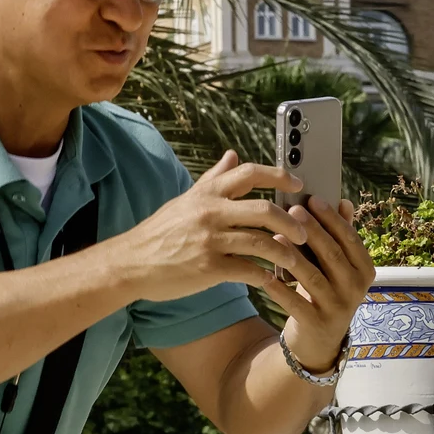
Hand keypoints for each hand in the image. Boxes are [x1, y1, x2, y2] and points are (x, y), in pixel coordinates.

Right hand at [110, 150, 312, 300]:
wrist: (129, 264)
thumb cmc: (161, 232)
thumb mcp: (186, 200)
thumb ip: (213, 179)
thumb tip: (232, 155)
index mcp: (207, 194)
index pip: (249, 173)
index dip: (279, 175)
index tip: (299, 184)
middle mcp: (210, 212)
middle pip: (265, 210)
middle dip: (291, 223)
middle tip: (304, 233)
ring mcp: (210, 240)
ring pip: (262, 243)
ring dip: (284, 253)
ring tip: (293, 260)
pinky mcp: (209, 267)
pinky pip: (249, 270)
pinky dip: (265, 276)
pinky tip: (270, 279)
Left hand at [263, 194, 376, 372]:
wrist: (320, 341)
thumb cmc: (327, 292)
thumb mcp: (339, 267)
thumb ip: (342, 237)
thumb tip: (343, 201)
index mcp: (365, 270)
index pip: (350, 239)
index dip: (331, 218)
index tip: (312, 198)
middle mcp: (356, 288)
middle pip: (332, 254)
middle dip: (312, 230)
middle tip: (291, 209)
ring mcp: (338, 307)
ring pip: (313, 276)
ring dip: (293, 255)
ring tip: (275, 236)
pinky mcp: (317, 323)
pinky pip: (295, 302)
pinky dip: (279, 288)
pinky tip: (263, 274)